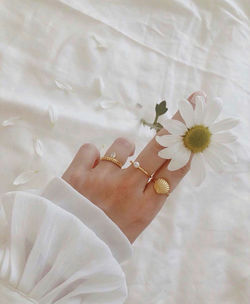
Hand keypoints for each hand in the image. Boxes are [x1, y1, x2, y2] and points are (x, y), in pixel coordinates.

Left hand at [62, 91, 204, 242]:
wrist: (66, 252)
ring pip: (122, 145)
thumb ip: (148, 197)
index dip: (186, 149)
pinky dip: (91, 157)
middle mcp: (128, 190)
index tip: (193, 131)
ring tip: (110, 169)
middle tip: (187, 106)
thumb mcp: (136, 224)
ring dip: (120, 152)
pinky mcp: (77, 174)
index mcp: (145, 208)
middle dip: (175, 127)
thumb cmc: (106, 238)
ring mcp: (102, 180)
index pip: (174, 172)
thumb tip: (158, 169)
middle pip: (159, 151)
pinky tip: (88, 171)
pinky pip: (90, 149)